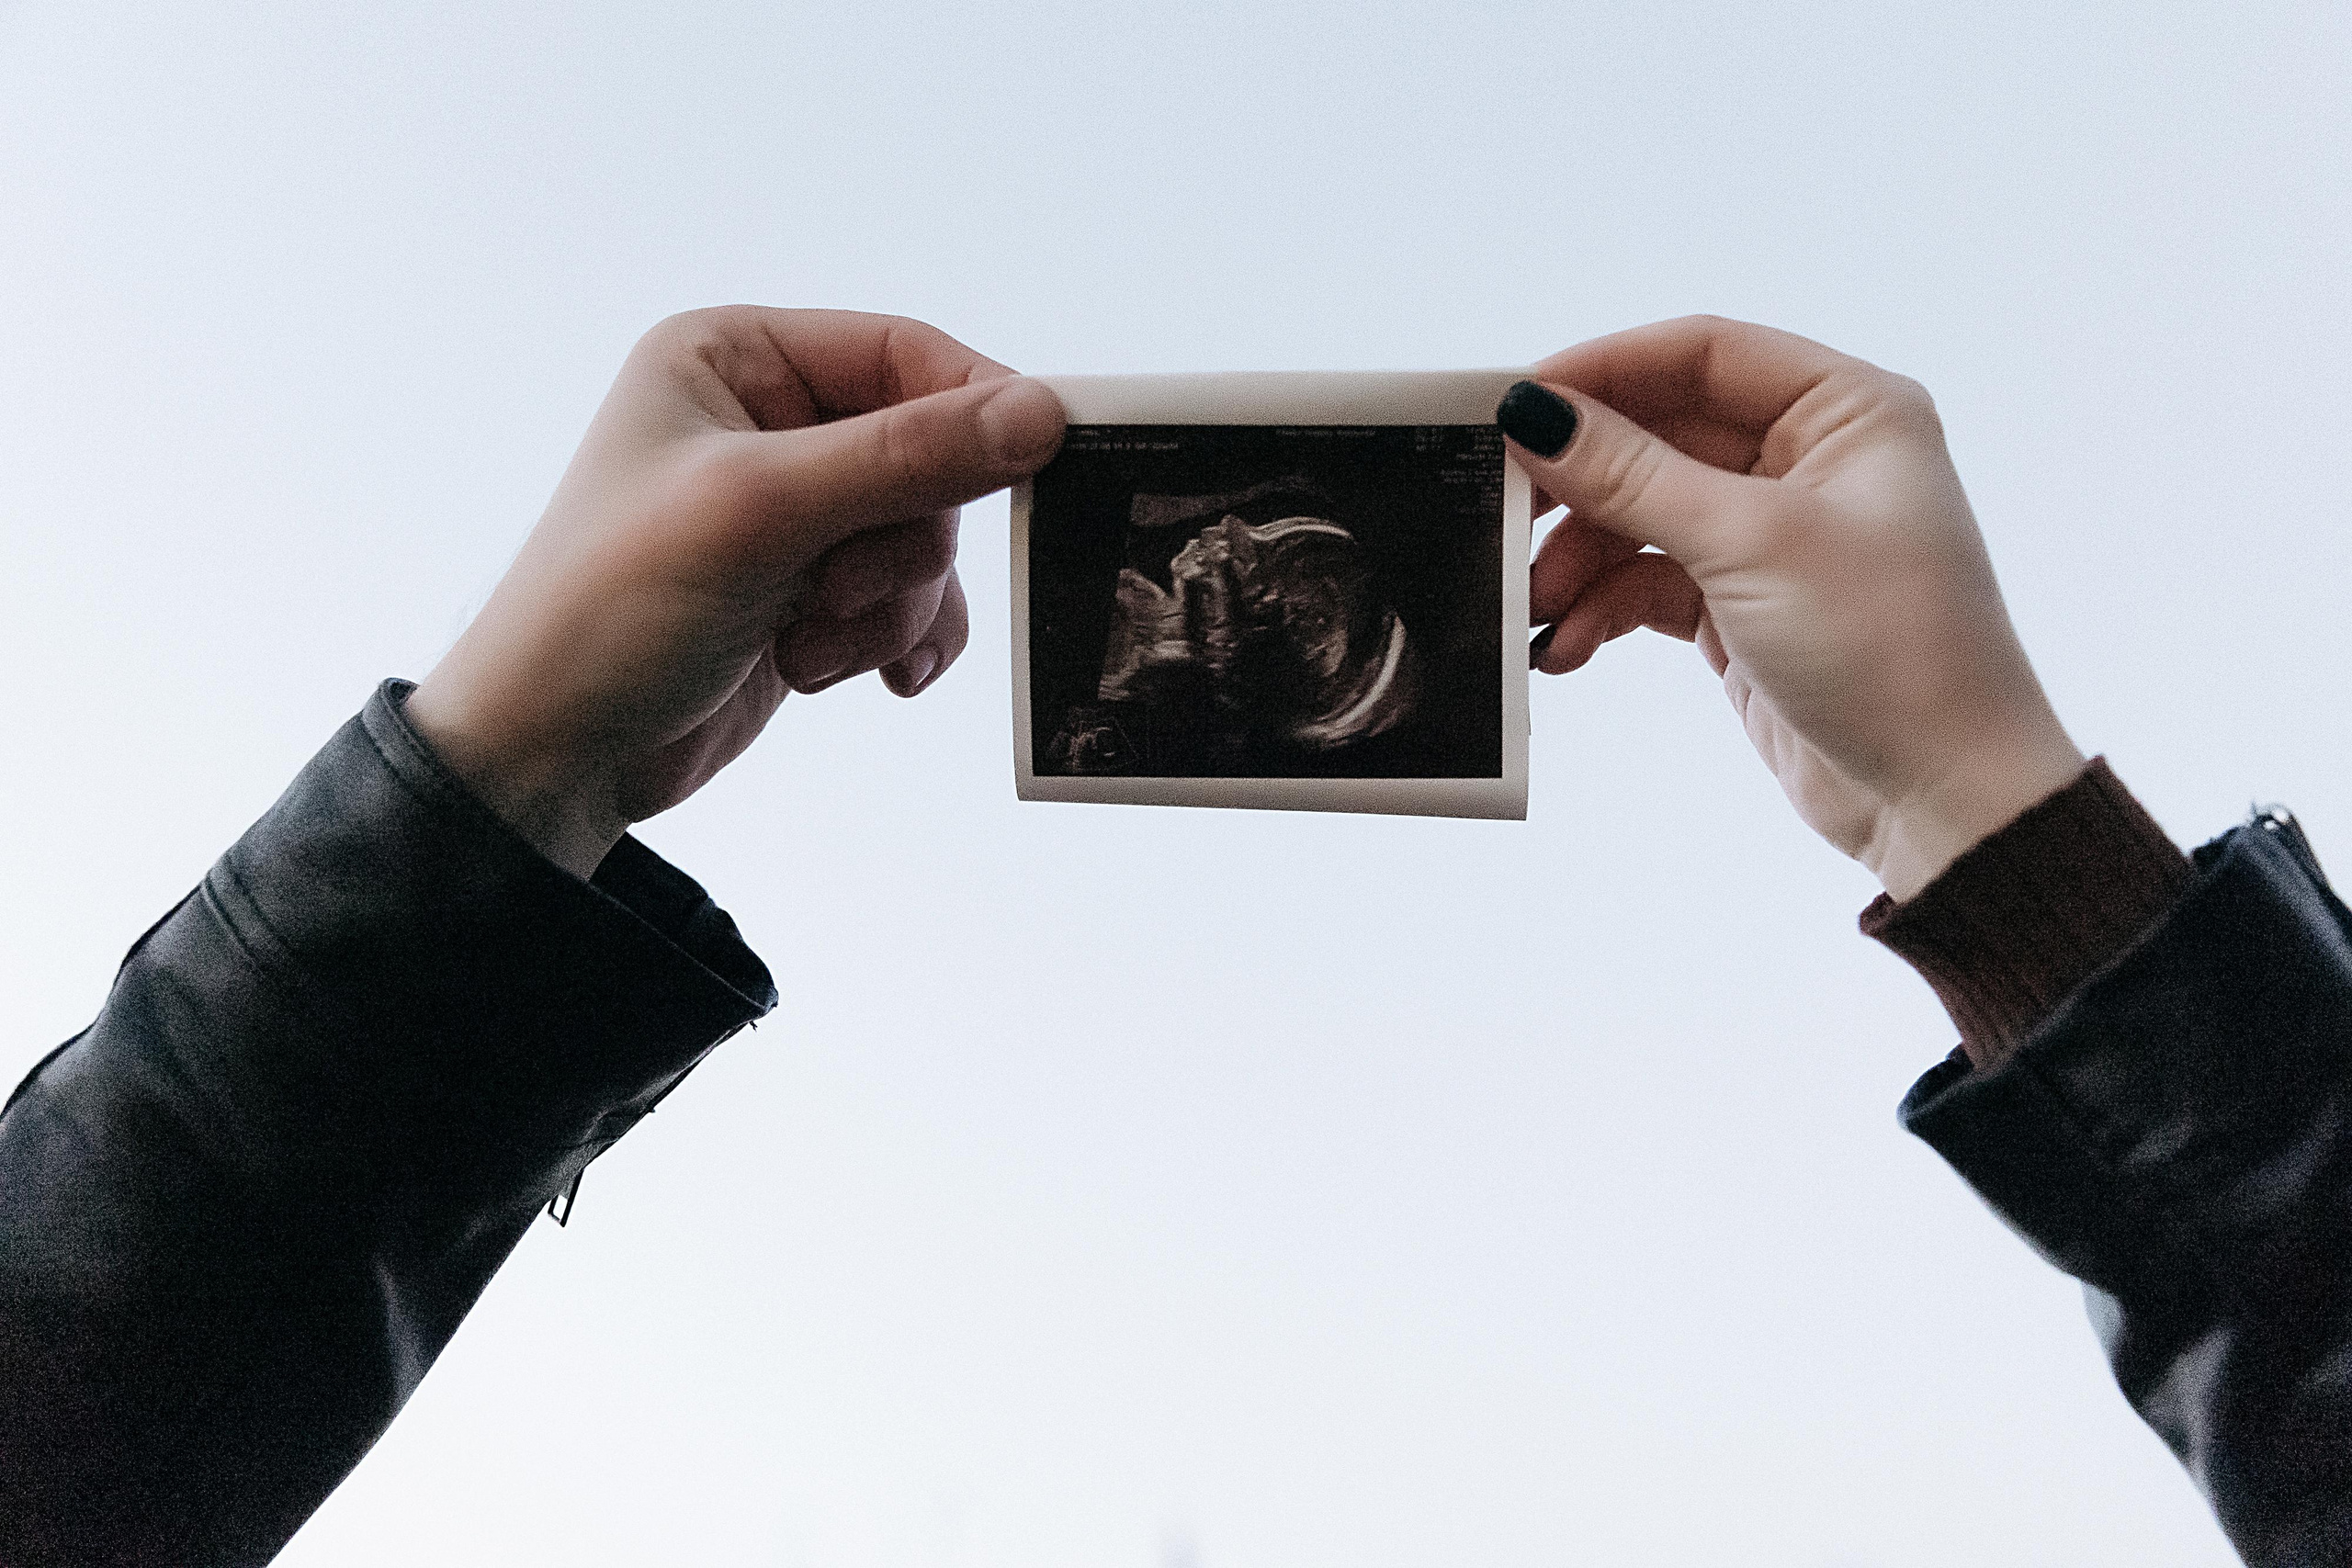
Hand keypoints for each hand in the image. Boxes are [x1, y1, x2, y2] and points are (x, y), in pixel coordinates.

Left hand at [405, 307, 1066, 877]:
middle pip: (930, 455)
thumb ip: (906, 457)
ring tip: (810, 645)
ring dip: (887, 606)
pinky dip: (894, 640)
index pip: (906, 352)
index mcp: (737, 358)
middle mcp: (769, 421)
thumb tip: (1040, 414)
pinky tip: (851, 675)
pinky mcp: (811, 589)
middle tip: (835, 590)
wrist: (553, 755)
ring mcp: (794, 511)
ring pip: (926, 539)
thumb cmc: (609, 609)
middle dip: (899, 544)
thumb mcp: (762, 513)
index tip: (1042, 462)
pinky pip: (912, 600)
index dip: (978, 408)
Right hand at [1499, 316, 2081, 900]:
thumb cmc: (1894, 650)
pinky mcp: (1742, 606)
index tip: (1514, 404)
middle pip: (1658, 434)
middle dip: (1580, 481)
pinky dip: (1602, 609)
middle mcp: (1811, 459)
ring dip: (1580, 559)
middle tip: (1502, 507)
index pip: (1700, 354)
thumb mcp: (1752, 545)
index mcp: (1846, 410)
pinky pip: (1647, 583)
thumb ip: (1634, 475)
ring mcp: (1773, 536)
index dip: (1603, 370)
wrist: (1942, 797)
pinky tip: (1568, 646)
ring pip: (1642, 515)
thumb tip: (1535, 413)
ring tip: (1535, 606)